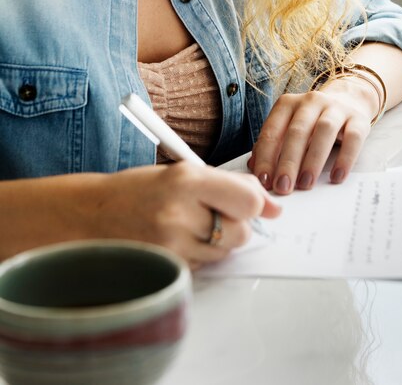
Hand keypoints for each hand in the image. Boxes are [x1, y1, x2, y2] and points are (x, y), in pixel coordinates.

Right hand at [82, 162, 280, 269]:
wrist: (87, 216)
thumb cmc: (140, 190)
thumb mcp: (183, 173)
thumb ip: (231, 185)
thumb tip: (274, 207)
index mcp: (186, 181)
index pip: (248, 199)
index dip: (257, 203)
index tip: (257, 204)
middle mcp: (178, 214)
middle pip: (241, 231)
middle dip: (237, 223)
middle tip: (213, 213)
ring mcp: (170, 246)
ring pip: (226, 251)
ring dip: (218, 240)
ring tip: (190, 225)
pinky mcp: (165, 269)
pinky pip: (205, 266)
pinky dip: (200, 254)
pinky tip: (177, 240)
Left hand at [247, 77, 377, 194]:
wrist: (349, 100)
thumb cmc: (311, 123)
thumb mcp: (289, 129)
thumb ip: (272, 146)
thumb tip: (254, 168)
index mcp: (288, 104)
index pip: (273, 130)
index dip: (266, 156)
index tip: (264, 181)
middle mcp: (311, 101)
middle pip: (297, 131)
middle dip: (288, 162)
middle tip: (283, 187)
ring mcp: (336, 108)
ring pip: (324, 131)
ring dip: (313, 159)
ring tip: (305, 184)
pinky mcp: (358, 119)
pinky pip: (353, 138)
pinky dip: (345, 159)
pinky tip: (336, 177)